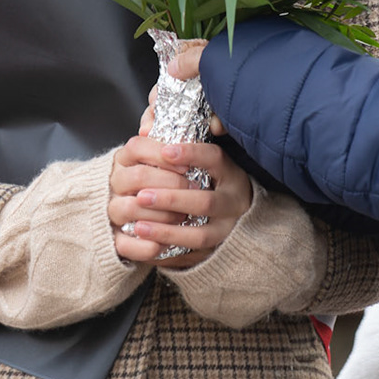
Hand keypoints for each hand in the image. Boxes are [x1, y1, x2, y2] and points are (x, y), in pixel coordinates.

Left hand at [109, 137, 251, 269]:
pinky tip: (146, 245)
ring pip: (199, 234)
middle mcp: (233, 203)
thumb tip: (149, 122)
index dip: (192, 154)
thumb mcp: (209, 160)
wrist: (240, 216)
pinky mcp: (217, 251)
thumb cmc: (214, 180)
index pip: (215, 160)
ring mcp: (227, 230)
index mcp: (231, 174)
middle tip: (142, 195)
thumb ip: (182, 141)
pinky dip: (169, 250)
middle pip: (205, 203)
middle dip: (171, 199)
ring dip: (166, 230)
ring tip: (138, 225)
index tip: (165, 151)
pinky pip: (193, 256)